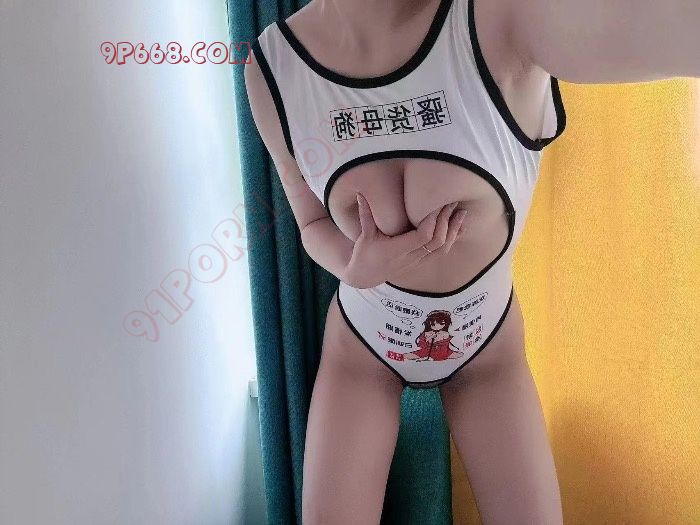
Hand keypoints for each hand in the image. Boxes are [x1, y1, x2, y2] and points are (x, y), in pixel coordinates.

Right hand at [342, 194, 467, 288]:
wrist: (366, 275)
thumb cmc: (364, 254)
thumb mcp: (363, 236)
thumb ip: (365, 215)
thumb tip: (360, 193)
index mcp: (396, 250)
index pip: (422, 237)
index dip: (432, 221)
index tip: (436, 204)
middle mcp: (410, 258)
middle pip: (436, 241)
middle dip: (446, 221)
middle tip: (452, 203)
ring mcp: (417, 262)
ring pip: (443, 248)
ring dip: (454, 231)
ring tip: (462, 213)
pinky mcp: (422, 262)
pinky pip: (442, 252)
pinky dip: (453, 239)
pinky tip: (460, 226)